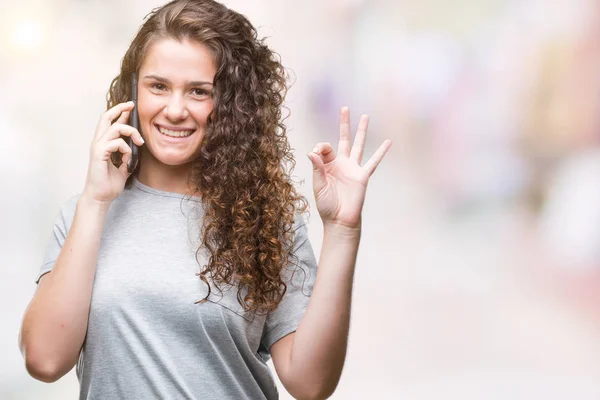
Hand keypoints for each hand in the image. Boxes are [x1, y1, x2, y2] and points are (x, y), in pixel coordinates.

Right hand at [82, 101, 144, 204]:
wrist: (101, 197)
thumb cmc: (109, 184)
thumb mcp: (123, 167)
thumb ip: (127, 157)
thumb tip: (135, 149)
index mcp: (103, 144)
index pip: (110, 122)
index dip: (119, 112)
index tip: (130, 106)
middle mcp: (98, 143)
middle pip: (105, 117)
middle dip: (119, 108)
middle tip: (131, 105)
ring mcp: (97, 148)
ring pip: (114, 128)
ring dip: (130, 132)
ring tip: (139, 142)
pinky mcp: (98, 155)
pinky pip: (115, 143)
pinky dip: (125, 148)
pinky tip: (127, 158)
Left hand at [307, 107, 391, 229]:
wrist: (340, 220)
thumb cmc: (327, 205)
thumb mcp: (318, 185)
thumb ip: (317, 168)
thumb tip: (312, 152)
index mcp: (327, 165)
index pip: (325, 147)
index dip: (320, 147)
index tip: (316, 153)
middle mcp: (341, 164)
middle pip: (343, 139)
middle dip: (344, 124)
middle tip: (344, 108)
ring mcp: (353, 168)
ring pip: (359, 145)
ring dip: (361, 131)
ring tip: (365, 116)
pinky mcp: (362, 176)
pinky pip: (373, 161)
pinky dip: (381, 152)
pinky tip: (388, 142)